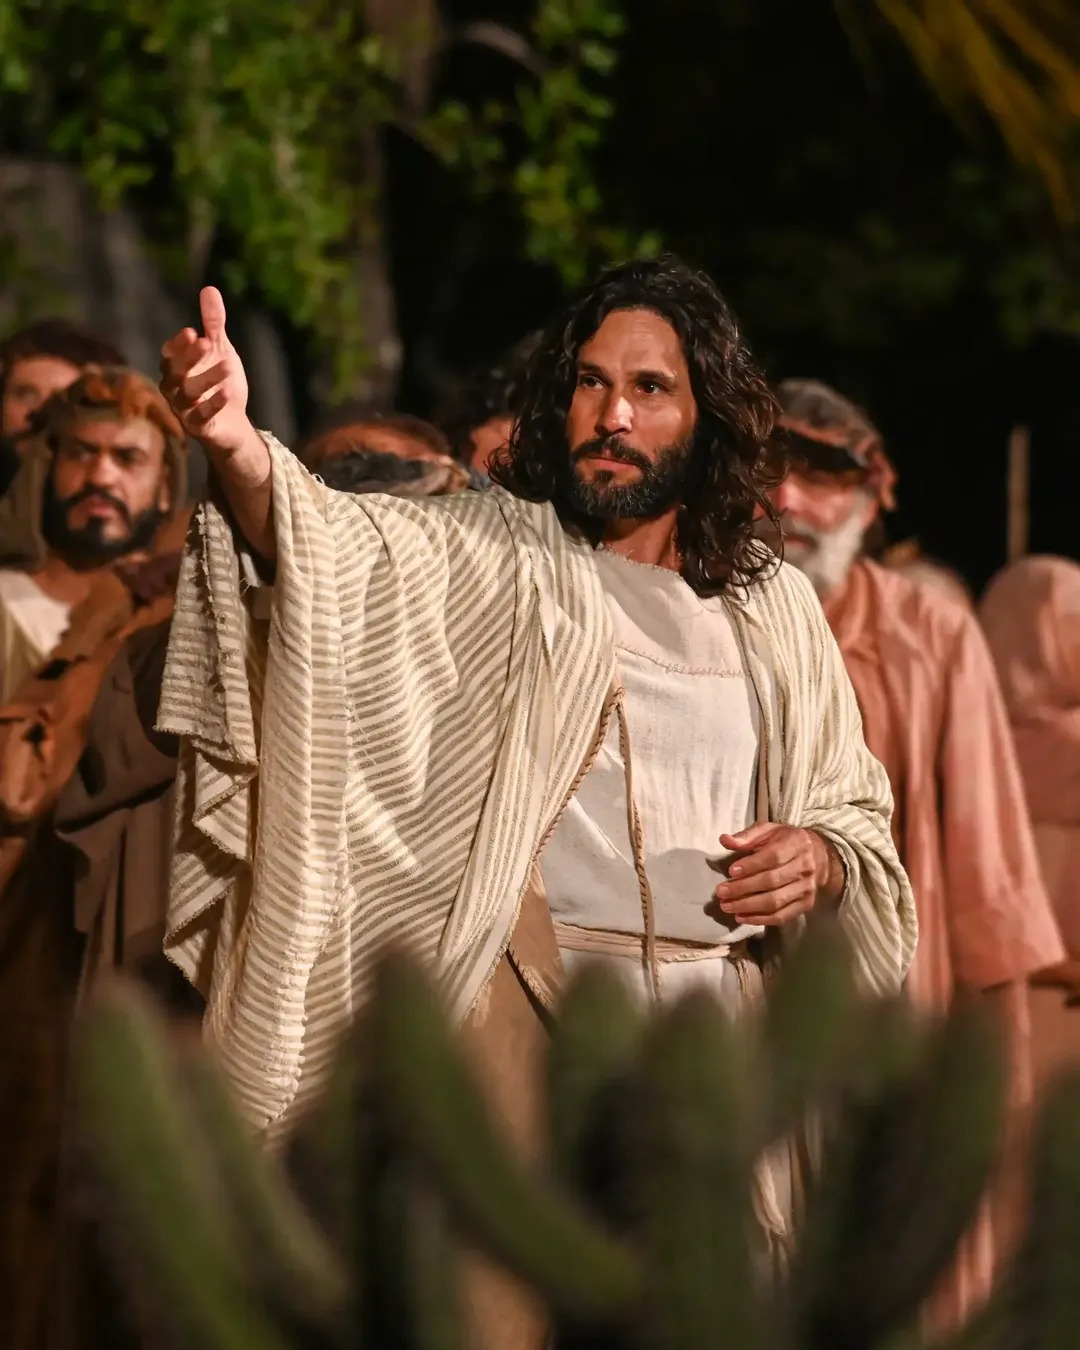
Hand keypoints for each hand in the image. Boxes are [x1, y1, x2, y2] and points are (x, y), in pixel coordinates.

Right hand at [159, 287, 257, 462]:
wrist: (234, 423)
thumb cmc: (221, 383)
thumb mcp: (221, 350)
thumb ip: (214, 324)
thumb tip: (209, 288)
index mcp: (176, 370)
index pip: (169, 355)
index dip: (178, 345)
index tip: (193, 332)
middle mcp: (175, 390)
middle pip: (175, 373)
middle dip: (190, 358)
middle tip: (207, 342)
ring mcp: (185, 411)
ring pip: (188, 395)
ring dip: (207, 379)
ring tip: (228, 365)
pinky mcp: (200, 429)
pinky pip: (201, 418)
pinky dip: (213, 406)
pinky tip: (227, 393)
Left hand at [711, 823, 841, 926]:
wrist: (820, 857)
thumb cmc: (787, 841)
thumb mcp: (769, 831)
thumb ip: (747, 836)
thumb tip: (724, 840)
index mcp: (797, 843)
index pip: (773, 857)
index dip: (751, 865)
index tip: (730, 871)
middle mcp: (805, 867)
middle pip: (772, 881)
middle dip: (743, 888)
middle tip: (721, 892)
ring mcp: (807, 888)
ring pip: (776, 901)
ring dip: (748, 906)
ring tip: (727, 906)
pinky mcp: (806, 905)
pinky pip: (782, 916)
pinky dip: (760, 919)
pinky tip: (741, 917)